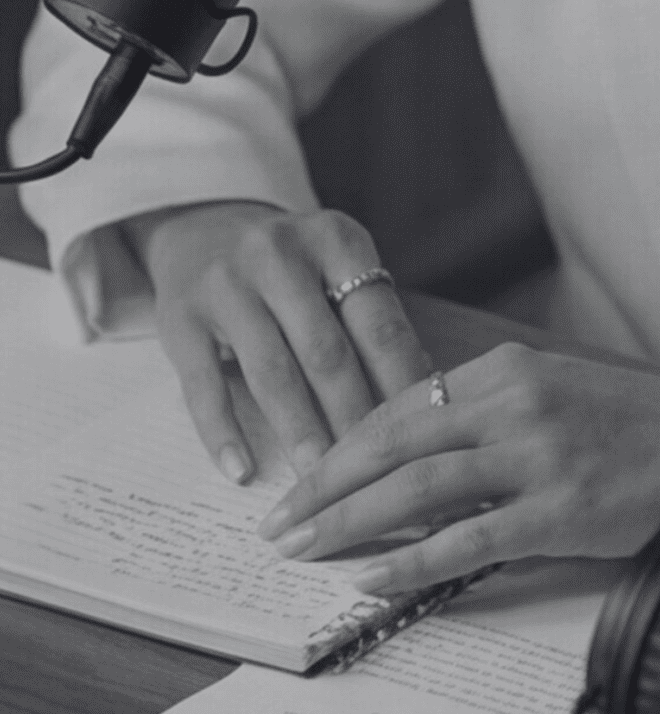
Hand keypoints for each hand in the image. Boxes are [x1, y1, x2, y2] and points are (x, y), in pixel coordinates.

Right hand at [124, 201, 431, 482]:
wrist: (200, 228)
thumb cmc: (292, 268)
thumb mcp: (338, 269)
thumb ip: (374, 323)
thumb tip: (425, 401)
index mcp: (335, 242)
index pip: (380, 325)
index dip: (404, 388)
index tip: (421, 440)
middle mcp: (279, 254)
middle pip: (328, 354)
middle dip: (354, 422)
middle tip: (376, 479)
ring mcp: (225, 284)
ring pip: (272, 373)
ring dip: (299, 434)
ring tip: (319, 485)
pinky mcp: (180, 317)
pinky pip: (203, 385)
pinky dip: (223, 433)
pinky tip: (241, 472)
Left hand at [257, 342, 659, 591]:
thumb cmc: (624, 423)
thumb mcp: (546, 391)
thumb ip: (480, 414)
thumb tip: (408, 455)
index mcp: (502, 371)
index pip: (397, 409)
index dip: (341, 448)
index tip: (303, 478)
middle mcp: (511, 404)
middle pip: (391, 445)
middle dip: (324, 485)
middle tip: (277, 520)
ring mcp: (536, 455)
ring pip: (416, 489)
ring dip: (348, 520)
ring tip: (303, 547)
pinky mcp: (561, 509)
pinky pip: (467, 540)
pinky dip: (411, 560)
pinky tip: (370, 576)